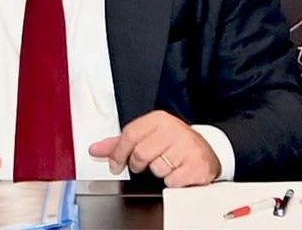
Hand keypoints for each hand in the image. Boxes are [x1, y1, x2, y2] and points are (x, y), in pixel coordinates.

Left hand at [88, 110, 220, 187]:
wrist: (206, 151)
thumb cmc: (173, 143)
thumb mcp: (148, 136)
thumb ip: (120, 143)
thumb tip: (95, 149)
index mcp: (159, 119)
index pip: (129, 135)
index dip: (118, 153)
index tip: (115, 165)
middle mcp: (173, 129)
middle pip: (140, 153)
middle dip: (138, 164)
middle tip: (145, 164)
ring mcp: (186, 147)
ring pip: (156, 168)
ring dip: (157, 172)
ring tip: (166, 164)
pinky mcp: (196, 166)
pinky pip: (171, 181)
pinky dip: (171, 181)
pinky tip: (176, 172)